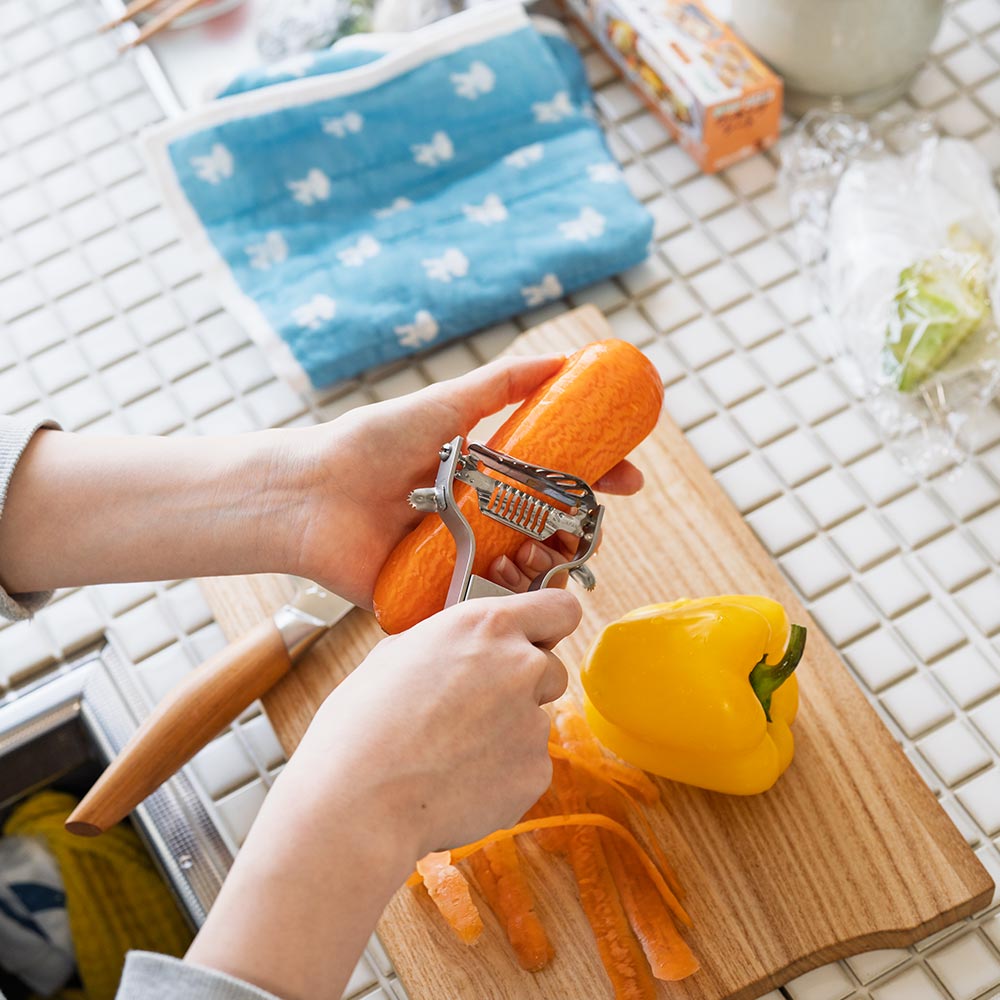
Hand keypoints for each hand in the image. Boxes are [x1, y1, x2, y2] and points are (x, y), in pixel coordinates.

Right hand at [279, 587, 580, 854]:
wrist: (360, 800)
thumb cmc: (363, 722)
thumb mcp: (399, 652)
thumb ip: (452, 643)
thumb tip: (466, 649)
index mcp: (488, 626)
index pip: (561, 608)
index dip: (549, 625)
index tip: (536, 638)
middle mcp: (523, 666)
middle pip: (551, 669)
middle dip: (524, 685)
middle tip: (474, 708)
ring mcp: (533, 722)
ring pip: (535, 721)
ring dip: (507, 733)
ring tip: (450, 752)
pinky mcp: (535, 773)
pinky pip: (528, 766)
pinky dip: (503, 775)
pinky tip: (457, 781)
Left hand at [287, 356, 643, 606]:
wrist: (310, 496)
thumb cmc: (369, 446)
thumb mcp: (443, 406)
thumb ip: (501, 384)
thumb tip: (563, 358)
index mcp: (485, 476)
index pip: (556, 480)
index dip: (596, 479)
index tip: (630, 478)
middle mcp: (480, 518)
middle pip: (550, 529)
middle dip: (583, 531)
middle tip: (594, 526)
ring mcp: (462, 558)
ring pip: (528, 570)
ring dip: (554, 565)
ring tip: (554, 554)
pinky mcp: (439, 597)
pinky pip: (489, 604)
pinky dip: (515, 597)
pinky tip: (523, 583)